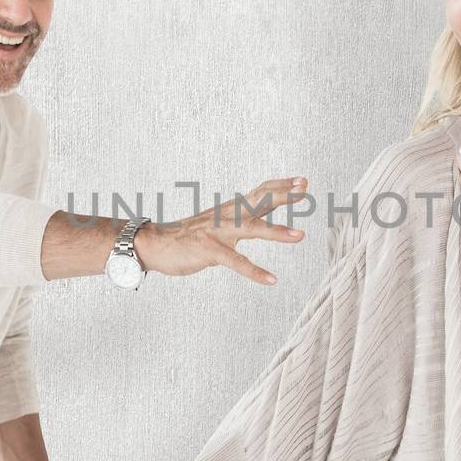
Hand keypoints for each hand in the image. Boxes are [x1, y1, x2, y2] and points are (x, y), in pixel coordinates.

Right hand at [133, 176, 307, 284]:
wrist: (156, 244)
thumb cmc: (191, 235)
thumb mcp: (219, 220)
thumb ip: (242, 214)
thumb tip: (267, 204)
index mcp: (231, 209)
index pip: (260, 191)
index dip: (281, 185)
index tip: (302, 180)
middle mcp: (227, 215)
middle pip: (260, 200)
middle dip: (283, 194)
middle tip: (304, 187)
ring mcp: (219, 232)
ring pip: (252, 228)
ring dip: (277, 231)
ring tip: (301, 234)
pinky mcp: (210, 251)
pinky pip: (236, 262)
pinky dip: (255, 271)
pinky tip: (272, 279)